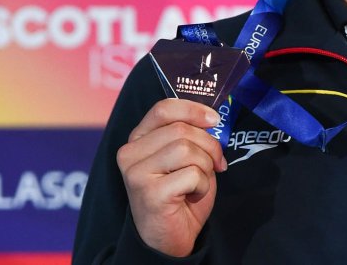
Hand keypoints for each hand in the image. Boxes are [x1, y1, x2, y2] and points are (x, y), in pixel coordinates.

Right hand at [117, 99, 226, 256]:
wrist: (170, 238)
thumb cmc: (180, 194)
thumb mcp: (184, 156)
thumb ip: (189, 134)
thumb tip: (211, 118)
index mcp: (138, 139)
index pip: (163, 108)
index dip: (193, 109)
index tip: (214, 120)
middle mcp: (130, 153)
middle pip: (181, 129)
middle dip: (209, 146)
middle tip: (216, 163)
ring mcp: (136, 173)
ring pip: (187, 149)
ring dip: (205, 166)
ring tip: (198, 182)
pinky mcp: (149, 193)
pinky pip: (191, 174)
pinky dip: (202, 184)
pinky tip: (192, 195)